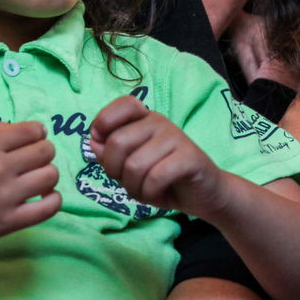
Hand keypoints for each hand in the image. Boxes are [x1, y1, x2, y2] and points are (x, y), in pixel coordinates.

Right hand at [0, 120, 58, 254]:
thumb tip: (21, 127)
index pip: (30, 130)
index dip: (38, 132)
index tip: (36, 138)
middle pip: (45, 151)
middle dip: (45, 151)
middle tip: (36, 159)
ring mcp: (6, 196)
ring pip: (51, 175)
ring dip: (48, 174)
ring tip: (38, 179)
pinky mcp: (10, 221)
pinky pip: (50, 207)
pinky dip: (54, 199)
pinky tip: (44, 197)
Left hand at [90, 96, 229, 216]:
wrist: (205, 195)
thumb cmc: (164, 180)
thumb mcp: (131, 167)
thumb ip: (110, 154)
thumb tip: (93, 142)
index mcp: (145, 119)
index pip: (122, 104)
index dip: (103, 123)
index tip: (103, 146)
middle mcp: (160, 122)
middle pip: (117, 142)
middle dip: (115, 171)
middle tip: (127, 181)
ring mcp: (176, 137)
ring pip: (135, 164)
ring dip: (134, 188)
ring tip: (145, 190)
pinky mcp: (190, 157)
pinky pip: (156, 176)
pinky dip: (150, 193)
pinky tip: (159, 194)